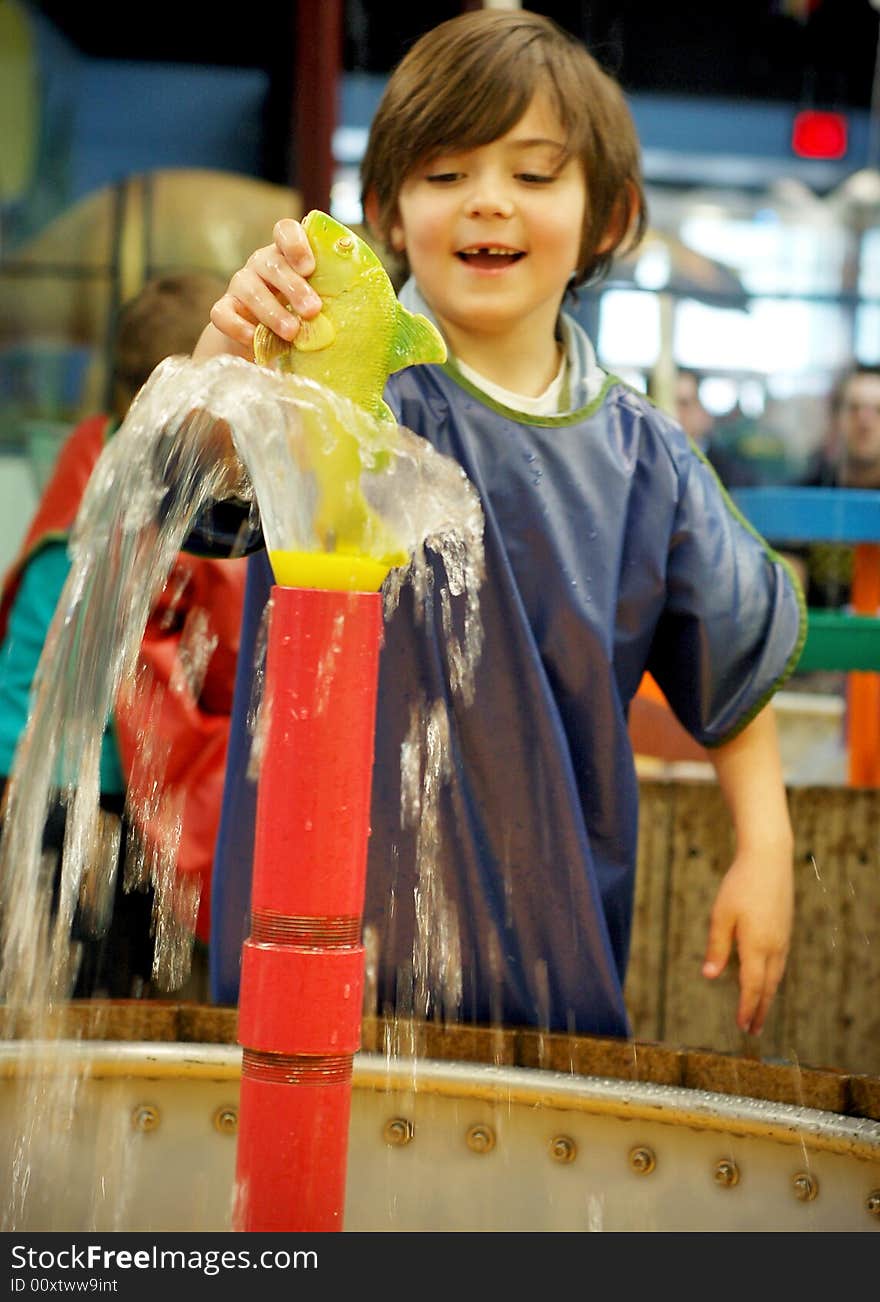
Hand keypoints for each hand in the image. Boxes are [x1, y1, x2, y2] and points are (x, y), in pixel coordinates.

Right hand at [197, 219, 323, 357]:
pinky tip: (254, 339)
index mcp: (286, 255)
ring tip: (291, 332)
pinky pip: (223, 313)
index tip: (309, 268)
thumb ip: (332, 296)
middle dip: (294, 287)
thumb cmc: (299, 315)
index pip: (285, 231)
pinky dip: (238, 326)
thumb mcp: (318, 301)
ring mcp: (240, 285)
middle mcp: (261, 264)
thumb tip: (362, 307)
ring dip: (272, 311)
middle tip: (313, 310)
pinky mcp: (225, 309)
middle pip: (272, 264)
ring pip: (249, 289)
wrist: (263, 339)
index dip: (296, 244)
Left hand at [702, 844, 792, 1035]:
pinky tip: (767, 979)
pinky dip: (773, 978)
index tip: (742, 1026)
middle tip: (754, 1030)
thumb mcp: (721, 915)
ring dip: (768, 995)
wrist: (768, 859)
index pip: (752, 986)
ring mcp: (782, 937)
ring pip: (776, 975)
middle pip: (768, 987)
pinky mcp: (784, 928)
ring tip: (761, 1011)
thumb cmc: (740, 885)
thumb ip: (716, 947)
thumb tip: (709, 975)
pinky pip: (780, 962)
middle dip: (760, 1010)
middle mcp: (774, 946)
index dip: (746, 1008)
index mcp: (756, 945)